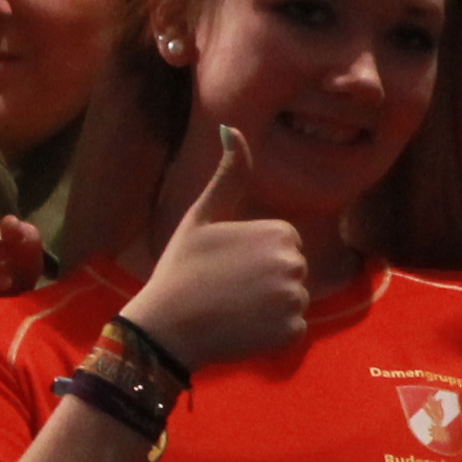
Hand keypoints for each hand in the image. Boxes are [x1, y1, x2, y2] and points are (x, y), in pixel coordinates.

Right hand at [123, 128, 312, 369]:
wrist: (165, 328)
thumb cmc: (181, 268)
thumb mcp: (202, 216)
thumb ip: (229, 175)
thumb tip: (232, 128)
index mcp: (281, 232)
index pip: (286, 244)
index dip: (255, 256)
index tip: (226, 264)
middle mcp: (295, 264)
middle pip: (293, 271)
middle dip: (266, 281)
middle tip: (226, 288)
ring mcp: (295, 300)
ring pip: (293, 300)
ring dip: (269, 308)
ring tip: (231, 308)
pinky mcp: (293, 332)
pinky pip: (293, 329)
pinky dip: (272, 334)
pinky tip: (241, 331)